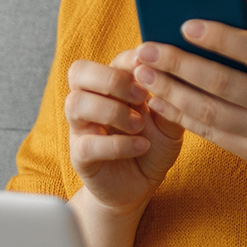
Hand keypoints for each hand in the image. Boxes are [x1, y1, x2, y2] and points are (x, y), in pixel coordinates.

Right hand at [65, 50, 184, 215]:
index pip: (111, 60)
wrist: (141, 187)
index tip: (152, 68)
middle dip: (111, 79)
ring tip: (138, 125)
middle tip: (140, 95)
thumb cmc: (153, 146)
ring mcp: (82, 127)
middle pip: (79, 72)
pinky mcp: (80, 156)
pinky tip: (141, 146)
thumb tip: (171, 74)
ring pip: (75, 103)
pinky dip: (117, 145)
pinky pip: (87, 144)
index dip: (130, 60)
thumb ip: (170, 100)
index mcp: (112, 86)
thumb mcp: (169, 122)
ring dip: (111, 111)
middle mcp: (91, 100)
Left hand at [132, 23, 246, 201]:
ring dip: (170, 91)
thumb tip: (239, 32)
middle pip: (221, 83)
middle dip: (178, 64)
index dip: (219, 38)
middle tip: (146, 48)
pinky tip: (159, 100)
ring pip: (208, 111)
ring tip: (142, 73)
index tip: (186, 25)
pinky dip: (181, 116)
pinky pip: (210, 134)